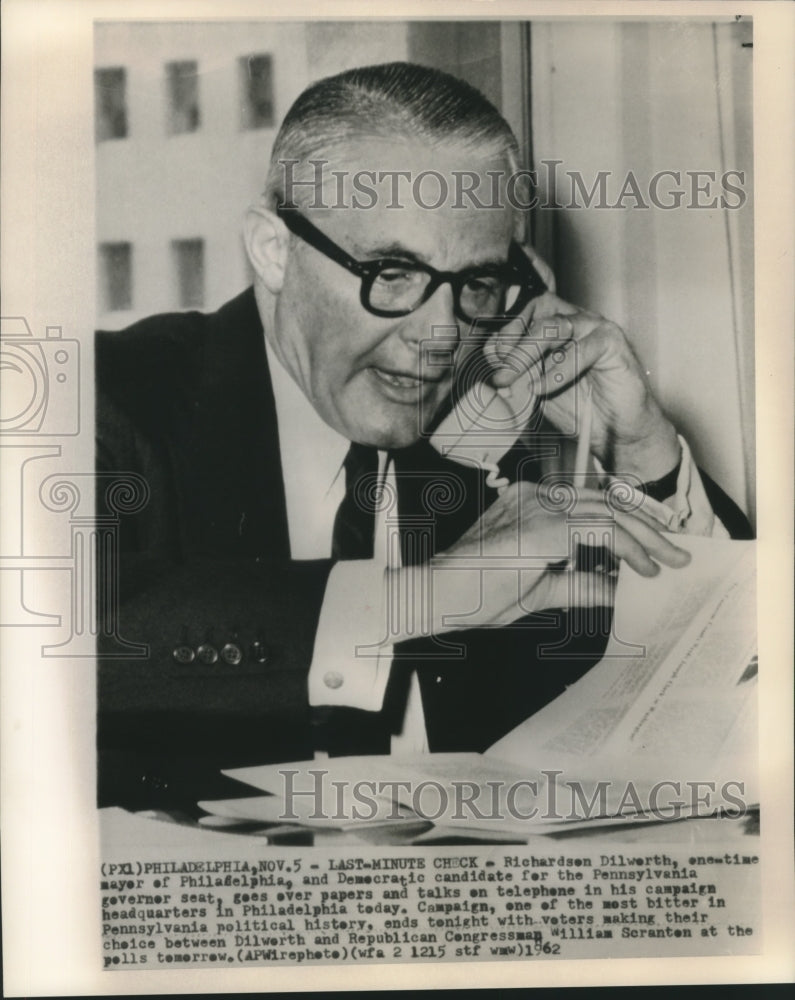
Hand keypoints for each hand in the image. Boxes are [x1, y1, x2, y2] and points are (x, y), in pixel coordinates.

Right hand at [390, 481, 690, 636]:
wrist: (437, 597)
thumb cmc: (472, 594)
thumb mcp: (539, 590)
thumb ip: (578, 584)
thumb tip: (614, 587)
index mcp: (529, 504)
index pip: (590, 504)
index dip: (627, 523)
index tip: (652, 547)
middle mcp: (534, 497)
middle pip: (605, 503)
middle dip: (647, 530)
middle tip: (677, 553)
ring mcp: (538, 508)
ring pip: (608, 512)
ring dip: (645, 538)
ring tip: (669, 560)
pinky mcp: (543, 526)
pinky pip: (599, 529)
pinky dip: (626, 548)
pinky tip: (642, 567)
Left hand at [484, 266, 680, 481]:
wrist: (618, 432)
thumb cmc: (582, 410)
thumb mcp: (538, 392)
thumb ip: (518, 377)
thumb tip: (494, 373)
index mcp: (558, 328)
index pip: (525, 313)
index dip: (505, 335)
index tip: (492, 365)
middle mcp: (577, 321)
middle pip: (538, 311)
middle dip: (512, 342)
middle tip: (501, 375)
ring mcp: (596, 328)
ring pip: (555, 326)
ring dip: (527, 354)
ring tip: (516, 381)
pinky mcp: (613, 343)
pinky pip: (581, 348)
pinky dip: (558, 370)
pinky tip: (544, 389)